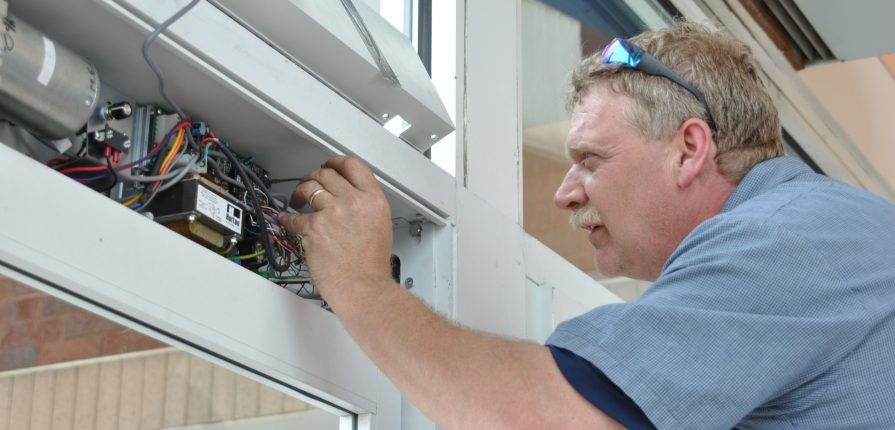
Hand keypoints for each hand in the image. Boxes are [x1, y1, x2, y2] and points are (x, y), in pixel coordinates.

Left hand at [279, 156, 393, 298]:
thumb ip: (365, 206)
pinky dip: (287, 218)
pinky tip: (286, 219)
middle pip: (327, 173)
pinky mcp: (314, 227)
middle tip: (308, 183)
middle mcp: (354, 201)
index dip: (336, 161)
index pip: (353, 165)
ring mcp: (333, 213)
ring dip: (299, 192)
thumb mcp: (380, 225)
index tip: (329, 164)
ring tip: (296, 200)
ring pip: (309, 186)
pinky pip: (294, 216)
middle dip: (313, 176)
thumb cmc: (371, 266)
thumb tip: (348, 198)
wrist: (363, 287)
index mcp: (373, 199)